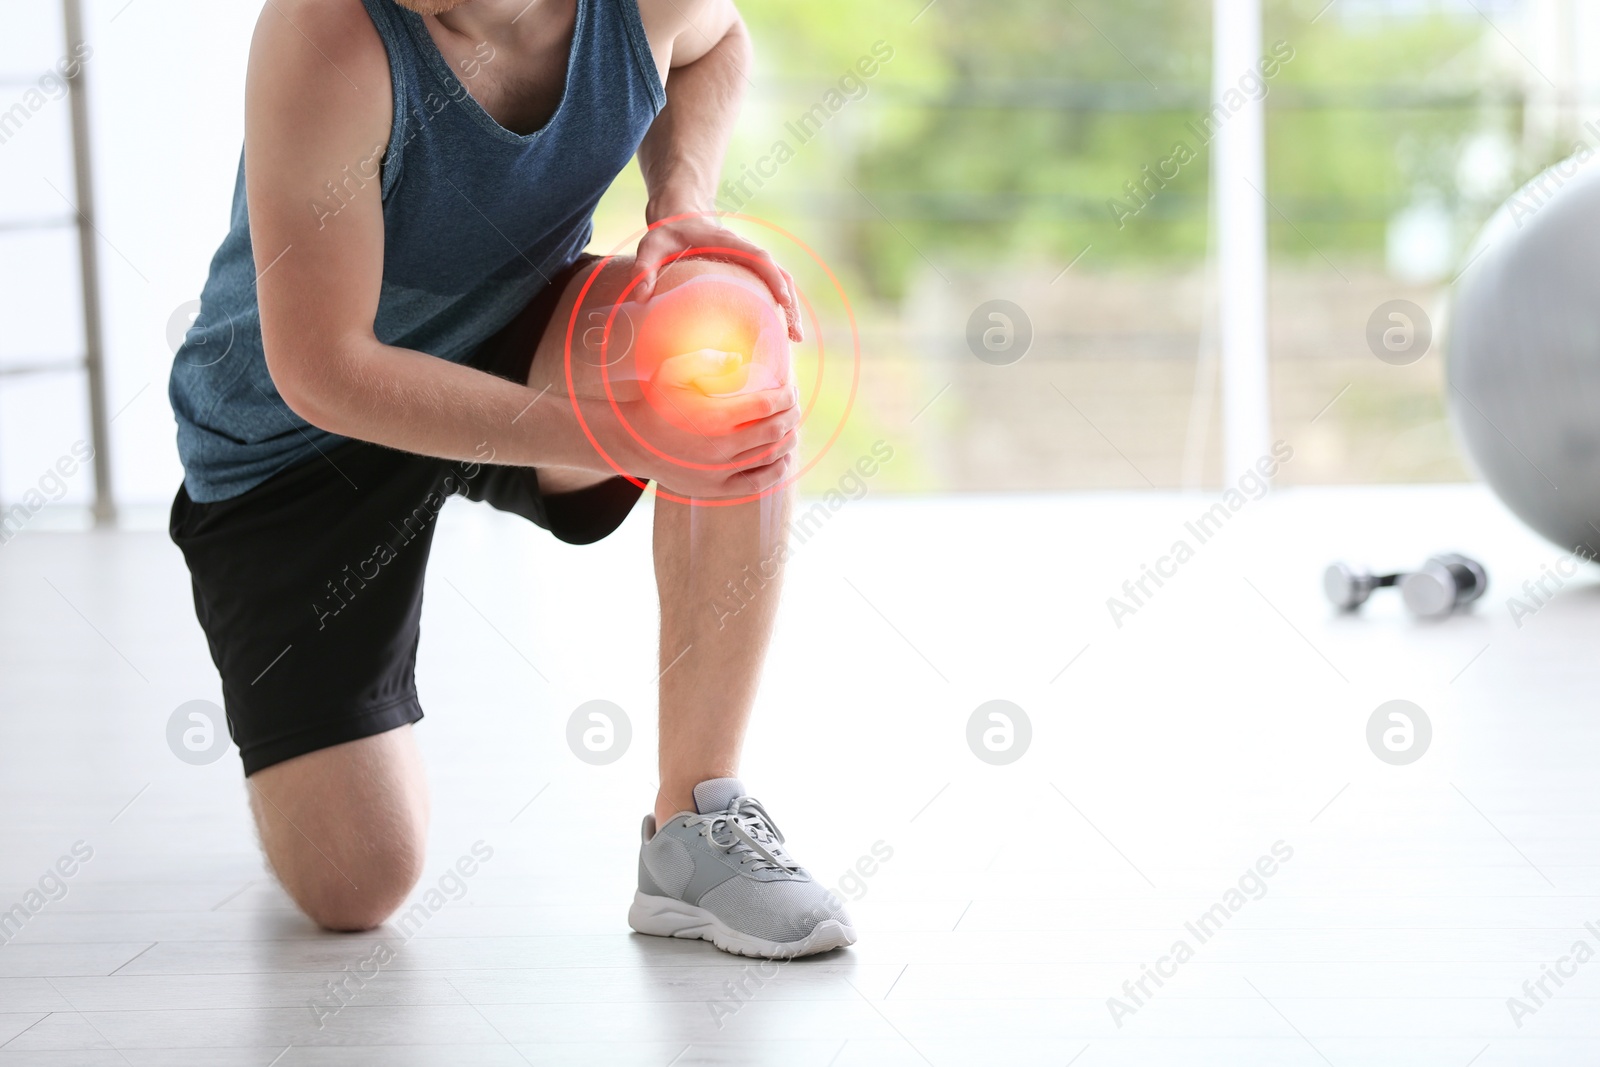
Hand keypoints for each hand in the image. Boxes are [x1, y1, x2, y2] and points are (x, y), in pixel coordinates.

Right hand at [581, 372, 800, 499]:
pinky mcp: (716, 490)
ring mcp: (719, 472)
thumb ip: (704, 360)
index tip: (790, 389)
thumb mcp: (672, 372)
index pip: (766, 405)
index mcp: (713, 417)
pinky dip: (776, 471)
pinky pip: (757, 484)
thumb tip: (739, 359)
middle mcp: (720, 448)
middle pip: (774, 431)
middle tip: (795, 406)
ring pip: (770, 457)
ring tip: (791, 428)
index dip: (786, 396)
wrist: (634, 443)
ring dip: (788, 440)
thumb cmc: (657, 403)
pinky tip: (782, 458)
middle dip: (792, 416)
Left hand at [633, 214, 803, 342]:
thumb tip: (639, 296)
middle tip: (795, 334)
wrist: (679, 214)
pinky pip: (770, 286)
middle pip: (779, 274)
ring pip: (780, 281)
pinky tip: (780, 331)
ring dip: (791, 308)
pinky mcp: (747, 270)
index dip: (772, 277)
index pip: (758, 257)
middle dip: (791, 303)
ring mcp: (748, 261)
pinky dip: (780, 306)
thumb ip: (644, 268)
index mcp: (728, 241)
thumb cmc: (666, 231)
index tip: (783, 300)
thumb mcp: (651, 245)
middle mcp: (744, 250)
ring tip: (795, 338)